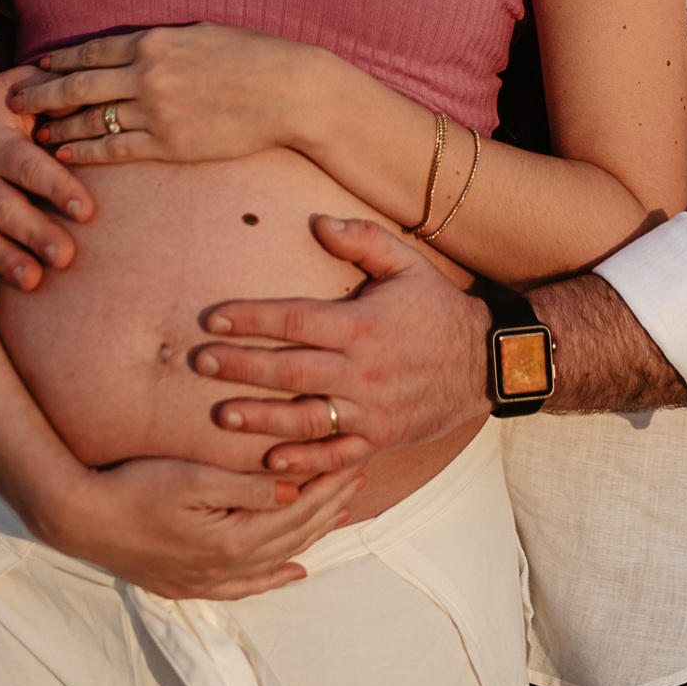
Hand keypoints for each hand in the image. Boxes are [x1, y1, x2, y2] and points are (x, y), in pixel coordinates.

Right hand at [0, 66, 94, 300]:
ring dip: (5, 260)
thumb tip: (86, 102)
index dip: (57, 187)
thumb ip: (50, 93)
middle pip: (5, 208)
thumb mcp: (18, 85)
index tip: (86, 210)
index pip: (30, 167)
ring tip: (32, 281)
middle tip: (66, 256)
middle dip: (35, 233)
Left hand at [10, 23, 325, 165]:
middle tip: (13, 102)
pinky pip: (116, 150)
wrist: (289, 90)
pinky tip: (67, 154)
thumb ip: (166, 40)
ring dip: (59, 126)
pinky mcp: (171, 143)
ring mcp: (157, 110)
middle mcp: (148, 73)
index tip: (35, 67)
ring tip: (36, 134)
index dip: (58, 61)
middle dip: (41, 94)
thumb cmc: (253, 56)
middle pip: (78, 85)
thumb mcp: (204, 32)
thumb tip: (139, 44)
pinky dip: (86, 152)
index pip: (91, 51)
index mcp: (155, 40)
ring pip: (92, 120)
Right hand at [47, 454, 368, 600]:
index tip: (352, 459)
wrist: (81, 517)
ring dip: (310, 537)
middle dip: (328, 506)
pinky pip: (246, 585)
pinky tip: (293, 570)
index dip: (328, 485)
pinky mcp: (189, 582)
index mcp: (233, 541)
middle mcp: (226, 569)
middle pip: (293, 536)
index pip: (298, 511)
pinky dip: (274, 576)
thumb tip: (294, 487)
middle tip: (357, 478)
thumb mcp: (194, 477)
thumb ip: (246, 487)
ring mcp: (207, 580)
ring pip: (276, 560)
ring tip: (339, 515)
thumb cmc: (135, 487)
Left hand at [192, 216, 491, 474]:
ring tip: (223, 416)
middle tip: (200, 364)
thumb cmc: (438, 307)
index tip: (212, 319)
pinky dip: (303, 463)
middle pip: (290, 371)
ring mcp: (371, 410)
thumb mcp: (407, 262)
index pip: (295, 321)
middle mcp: (362, 370)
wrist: (486, 361)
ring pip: (306, 419)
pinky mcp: (380, 438)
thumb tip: (317, 222)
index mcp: (362, 325)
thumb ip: (362, 239)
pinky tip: (269, 461)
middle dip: (241, 367)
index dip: (250, 319)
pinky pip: (336, 455)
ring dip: (261, 419)